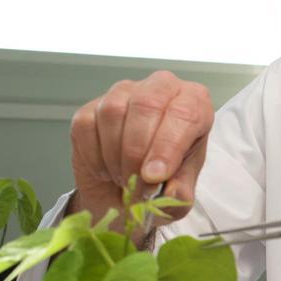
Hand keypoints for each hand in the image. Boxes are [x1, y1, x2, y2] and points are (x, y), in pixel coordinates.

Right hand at [69, 71, 212, 229]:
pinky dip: (96, 157)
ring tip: (126, 180)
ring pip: (113, 112)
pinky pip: (86, 124)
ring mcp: (123, 92)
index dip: (167, 146)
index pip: (185, 113)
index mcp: (194, 101)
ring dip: (117, 156)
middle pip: (146, 104)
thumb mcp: (182, 189)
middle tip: (138, 183)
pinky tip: (107, 171)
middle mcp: (160, 87)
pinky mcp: (90, 107)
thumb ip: (182, 191)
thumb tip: (174, 193)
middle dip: (138, 151)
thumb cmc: (164, 178)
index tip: (155, 176)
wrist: (128, 189)